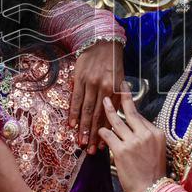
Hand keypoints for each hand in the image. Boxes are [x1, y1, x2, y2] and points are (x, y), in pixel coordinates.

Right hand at [70, 40, 124, 154]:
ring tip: (80, 142)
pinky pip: (75, 98)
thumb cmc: (113, 62)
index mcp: (116, 89)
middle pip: (98, 116)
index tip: (104, 146)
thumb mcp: (120, 79)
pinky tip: (71, 124)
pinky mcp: (79, 78)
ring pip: (86, 109)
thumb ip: (118, 97)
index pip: (110, 115)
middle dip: (94, 135)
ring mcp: (90, 83)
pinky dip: (73, 112)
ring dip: (83, 127)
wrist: (102, 40)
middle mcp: (103, 87)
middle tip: (90, 151)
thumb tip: (115, 117)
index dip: (106, 131)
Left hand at [97, 82, 166, 191]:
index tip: (126, 98)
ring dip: (109, 110)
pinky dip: (102, 131)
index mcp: (157, 133)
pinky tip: (98, 130)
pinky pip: (109, 135)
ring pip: (117, 121)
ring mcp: (133, 141)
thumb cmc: (153, 174)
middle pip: (131, 112)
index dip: (131, 109)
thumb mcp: (157, 151)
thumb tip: (135, 127)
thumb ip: (147, 137)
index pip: (140, 117)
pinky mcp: (121, 150)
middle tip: (117, 86)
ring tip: (104, 101)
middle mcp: (146, 134)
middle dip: (123, 97)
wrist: (151, 190)